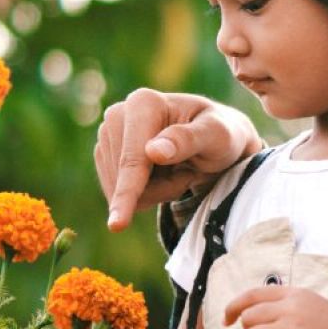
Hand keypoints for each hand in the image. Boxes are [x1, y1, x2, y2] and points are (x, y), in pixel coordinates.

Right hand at [94, 89, 263, 230]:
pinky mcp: (106, 151)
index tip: (117, 225)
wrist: (215, 138)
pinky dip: (145, 191)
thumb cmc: (221, 135)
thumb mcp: (217, 136)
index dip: (128, 193)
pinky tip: (163, 174)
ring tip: (180, 169)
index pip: (133, 160)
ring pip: (118, 188)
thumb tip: (153, 151)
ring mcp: (108, 133)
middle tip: (191, 170)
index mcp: (143, 103)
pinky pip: (117, 190)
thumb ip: (188, 140)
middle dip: (161, 188)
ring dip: (155, 190)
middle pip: (124, 177)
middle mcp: (118, 113)